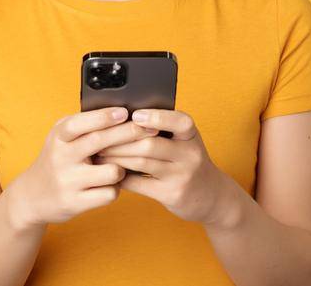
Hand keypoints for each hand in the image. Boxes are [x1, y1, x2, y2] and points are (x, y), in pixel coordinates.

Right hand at [4, 106, 160, 228]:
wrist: (32, 196)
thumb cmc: (57, 160)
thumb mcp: (61, 138)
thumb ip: (84, 126)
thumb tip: (122, 112)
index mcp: (58, 137)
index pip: (80, 123)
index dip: (103, 117)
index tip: (125, 111)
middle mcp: (61, 157)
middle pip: (99, 142)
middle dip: (128, 133)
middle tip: (150, 129)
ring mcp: (68, 181)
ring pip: (112, 171)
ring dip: (122, 169)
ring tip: (117, 168)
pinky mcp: (75, 202)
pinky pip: (110, 194)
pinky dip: (114, 189)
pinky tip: (108, 186)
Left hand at [90, 108, 234, 225]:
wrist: (212, 196)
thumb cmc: (187, 161)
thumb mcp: (184, 142)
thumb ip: (162, 129)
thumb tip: (121, 116)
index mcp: (191, 136)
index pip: (180, 122)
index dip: (157, 117)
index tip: (134, 115)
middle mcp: (190, 155)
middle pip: (150, 144)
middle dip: (120, 140)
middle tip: (98, 137)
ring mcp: (182, 176)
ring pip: (141, 162)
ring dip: (116, 157)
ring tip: (99, 152)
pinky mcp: (171, 194)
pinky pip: (139, 184)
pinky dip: (120, 176)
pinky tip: (109, 171)